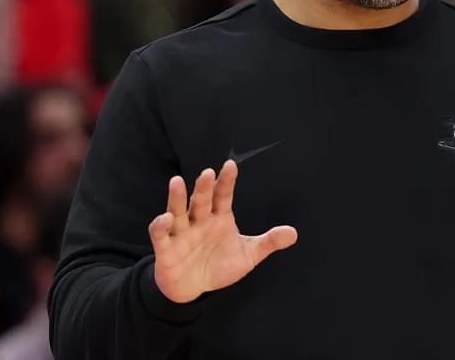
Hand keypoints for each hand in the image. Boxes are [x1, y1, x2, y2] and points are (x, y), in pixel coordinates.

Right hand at [148, 160, 296, 303]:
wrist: (193, 289)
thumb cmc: (219, 266)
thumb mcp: (248, 255)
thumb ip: (268, 242)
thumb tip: (294, 233)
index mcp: (219, 218)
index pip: (223, 195)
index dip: (226, 181)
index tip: (231, 165)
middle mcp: (199, 220)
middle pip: (201, 200)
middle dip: (204, 187)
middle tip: (207, 173)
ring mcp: (181, 232)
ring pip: (178, 210)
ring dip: (176, 197)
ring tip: (177, 182)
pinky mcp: (165, 248)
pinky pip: (160, 234)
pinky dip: (160, 225)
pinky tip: (166, 219)